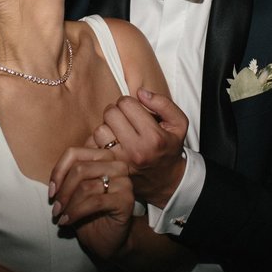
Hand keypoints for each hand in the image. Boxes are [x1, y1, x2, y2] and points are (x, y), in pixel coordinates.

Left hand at [49, 147, 133, 259]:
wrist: (108, 238)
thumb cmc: (89, 212)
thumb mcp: (74, 191)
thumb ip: (67, 178)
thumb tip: (53, 183)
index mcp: (103, 156)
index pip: (74, 153)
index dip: (58, 171)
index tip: (51, 191)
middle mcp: (116, 165)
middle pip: (79, 168)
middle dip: (63, 191)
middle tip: (56, 209)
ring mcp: (124, 181)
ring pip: (86, 186)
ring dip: (68, 205)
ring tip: (61, 216)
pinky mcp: (126, 199)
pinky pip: (94, 202)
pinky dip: (76, 212)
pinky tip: (68, 221)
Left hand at [90, 88, 188, 207]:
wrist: (164, 179)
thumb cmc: (169, 147)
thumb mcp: (178, 123)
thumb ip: (163, 103)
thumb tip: (140, 92)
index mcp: (153, 137)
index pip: (126, 103)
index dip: (129, 102)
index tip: (135, 110)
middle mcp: (135, 150)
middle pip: (110, 113)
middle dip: (116, 111)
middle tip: (125, 119)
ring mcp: (120, 161)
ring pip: (100, 129)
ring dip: (107, 127)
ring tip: (118, 131)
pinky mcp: (109, 168)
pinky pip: (92, 145)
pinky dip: (98, 141)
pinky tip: (111, 143)